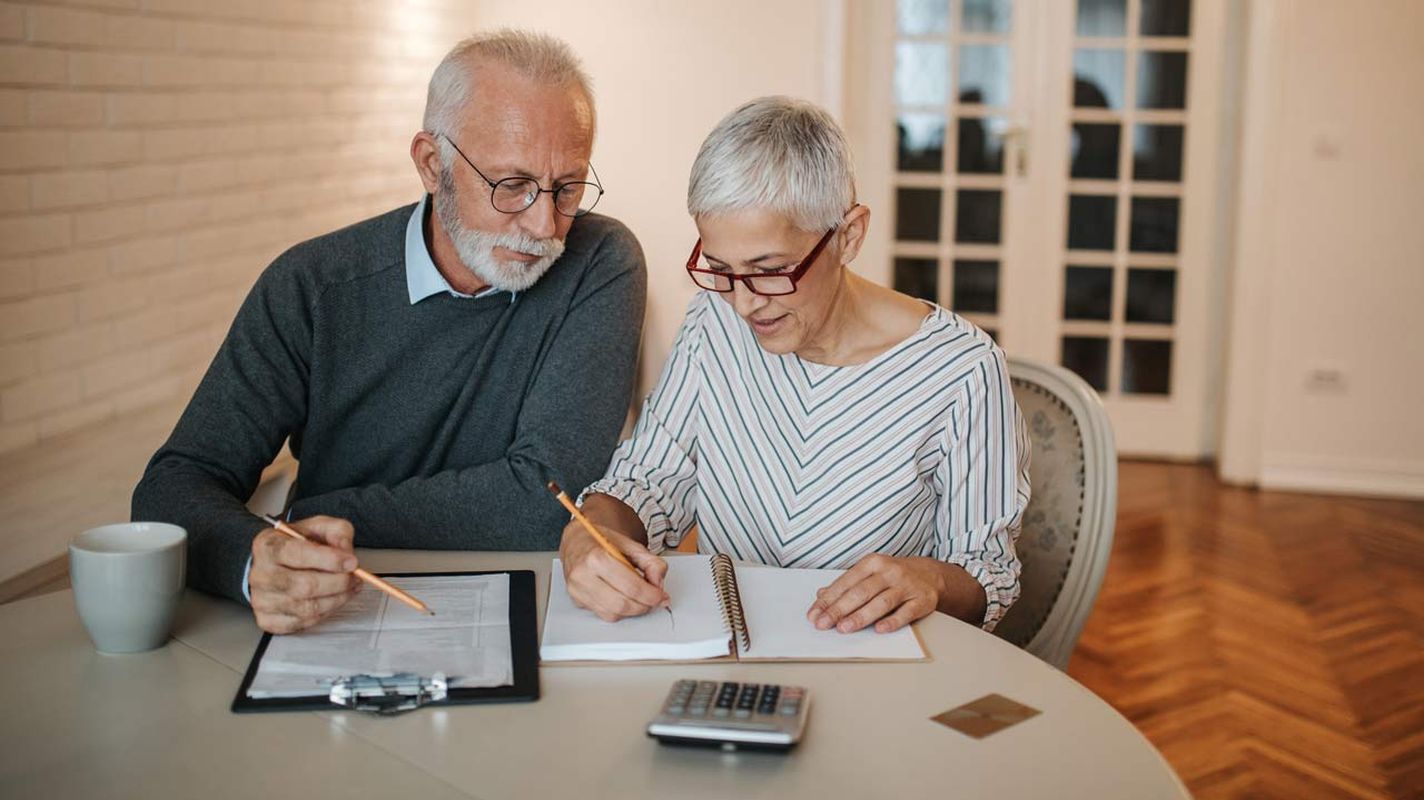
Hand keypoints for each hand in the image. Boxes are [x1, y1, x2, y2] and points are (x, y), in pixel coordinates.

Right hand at [249, 515, 361, 633]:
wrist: (274, 564)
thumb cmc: (296, 546)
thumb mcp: (318, 527)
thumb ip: (337, 532)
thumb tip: (346, 551)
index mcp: (268, 546)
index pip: (297, 554)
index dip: (329, 560)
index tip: (351, 562)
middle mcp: (261, 574)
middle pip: (304, 585)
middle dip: (338, 583)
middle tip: (355, 577)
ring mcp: (262, 600)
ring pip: (307, 608)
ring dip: (337, 599)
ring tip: (349, 588)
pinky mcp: (268, 620)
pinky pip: (303, 623)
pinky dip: (325, 613)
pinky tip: (332, 600)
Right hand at [559, 519, 668, 622]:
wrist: (577, 541)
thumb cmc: (601, 541)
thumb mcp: (631, 545)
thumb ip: (650, 562)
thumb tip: (658, 582)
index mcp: (597, 557)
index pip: (631, 586)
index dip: (651, 595)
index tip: (661, 596)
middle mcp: (583, 575)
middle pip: (622, 604)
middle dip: (644, 606)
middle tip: (654, 600)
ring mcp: (577, 590)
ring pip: (613, 614)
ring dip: (632, 611)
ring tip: (640, 599)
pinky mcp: (577, 600)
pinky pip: (603, 615)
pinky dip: (619, 611)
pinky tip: (623, 598)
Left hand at [806, 554, 945, 633]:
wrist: (931, 574)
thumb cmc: (893, 576)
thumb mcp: (869, 573)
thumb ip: (847, 584)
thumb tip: (821, 595)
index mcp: (872, 563)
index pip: (845, 582)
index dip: (828, 599)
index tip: (814, 614)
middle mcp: (889, 572)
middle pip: (861, 592)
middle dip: (839, 609)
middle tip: (823, 623)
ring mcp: (906, 586)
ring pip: (881, 602)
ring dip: (861, 616)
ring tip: (844, 628)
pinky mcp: (922, 600)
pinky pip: (906, 612)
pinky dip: (892, 621)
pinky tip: (879, 629)